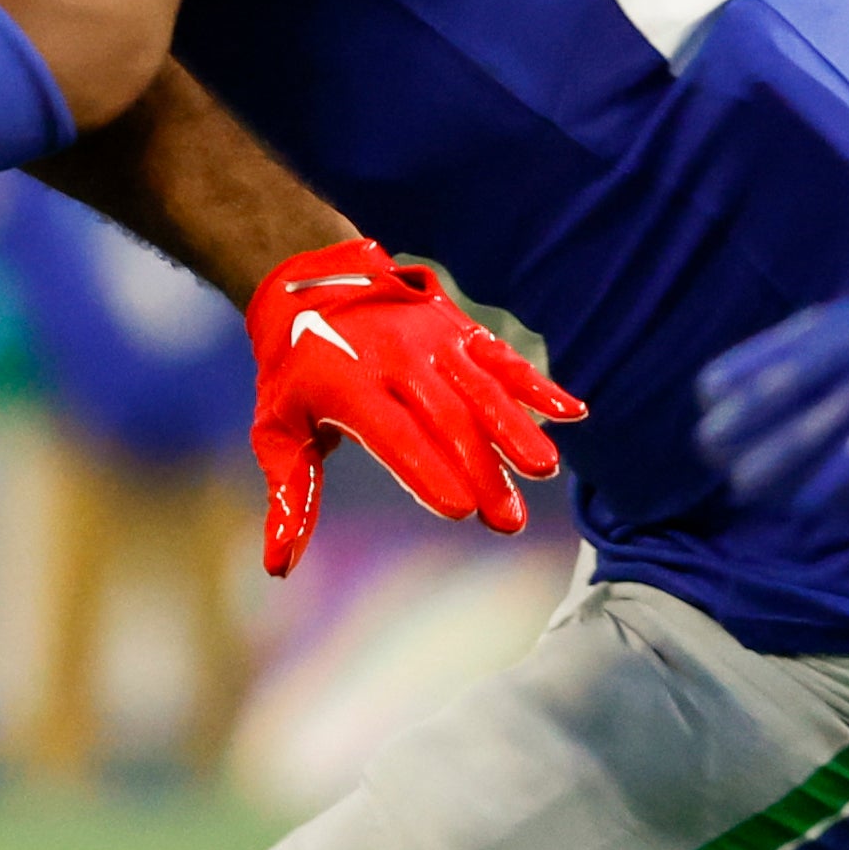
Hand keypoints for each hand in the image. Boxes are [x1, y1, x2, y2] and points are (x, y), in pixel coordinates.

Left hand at [244, 240, 586, 576]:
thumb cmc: (293, 371)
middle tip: (508, 520)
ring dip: (515, 429)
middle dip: (480, 468)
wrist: (305, 283)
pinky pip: (501, 358)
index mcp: (346, 384)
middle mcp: (393, 357)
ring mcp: (431, 339)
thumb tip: (280, 566)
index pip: (393, 433)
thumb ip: (292, 494)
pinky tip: (572, 412)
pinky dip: (537, 384)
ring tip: (543, 469)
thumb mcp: (276, 427)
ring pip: (481, 387)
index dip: (424, 468)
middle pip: (445, 417)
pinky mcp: (458, 329)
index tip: (458, 509)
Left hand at [697, 263, 848, 510]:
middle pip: (817, 361)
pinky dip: (839, 470)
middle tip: (701, 431)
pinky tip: (802, 501)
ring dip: (781, 443)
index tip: (716, 379)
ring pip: (838, 402)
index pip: (828, 325)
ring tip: (733, 479)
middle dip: (756, 397)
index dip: (768, 354)